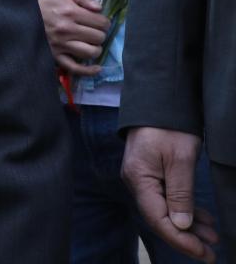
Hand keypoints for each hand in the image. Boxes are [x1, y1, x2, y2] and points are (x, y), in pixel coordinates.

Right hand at [37, 0, 109, 74]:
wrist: (24, 16)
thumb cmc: (47, 5)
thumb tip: (100, 9)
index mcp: (71, 12)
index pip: (102, 22)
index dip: (104, 22)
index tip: (98, 22)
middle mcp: (67, 29)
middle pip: (99, 37)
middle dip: (100, 34)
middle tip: (93, 31)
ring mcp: (61, 44)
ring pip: (91, 52)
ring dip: (95, 49)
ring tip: (91, 44)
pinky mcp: (55, 56)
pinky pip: (75, 68)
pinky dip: (88, 70)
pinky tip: (96, 68)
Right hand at [122, 127, 218, 262]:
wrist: (158, 100)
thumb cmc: (169, 127)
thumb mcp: (180, 160)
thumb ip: (181, 194)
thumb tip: (181, 226)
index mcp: (139, 179)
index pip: (158, 219)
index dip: (181, 240)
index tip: (204, 252)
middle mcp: (136, 182)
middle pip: (160, 217)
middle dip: (187, 237)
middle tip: (212, 251)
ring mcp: (142, 177)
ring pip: (165, 209)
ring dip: (189, 225)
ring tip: (213, 237)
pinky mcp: (150, 173)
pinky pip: (166, 198)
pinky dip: (185, 210)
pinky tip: (202, 218)